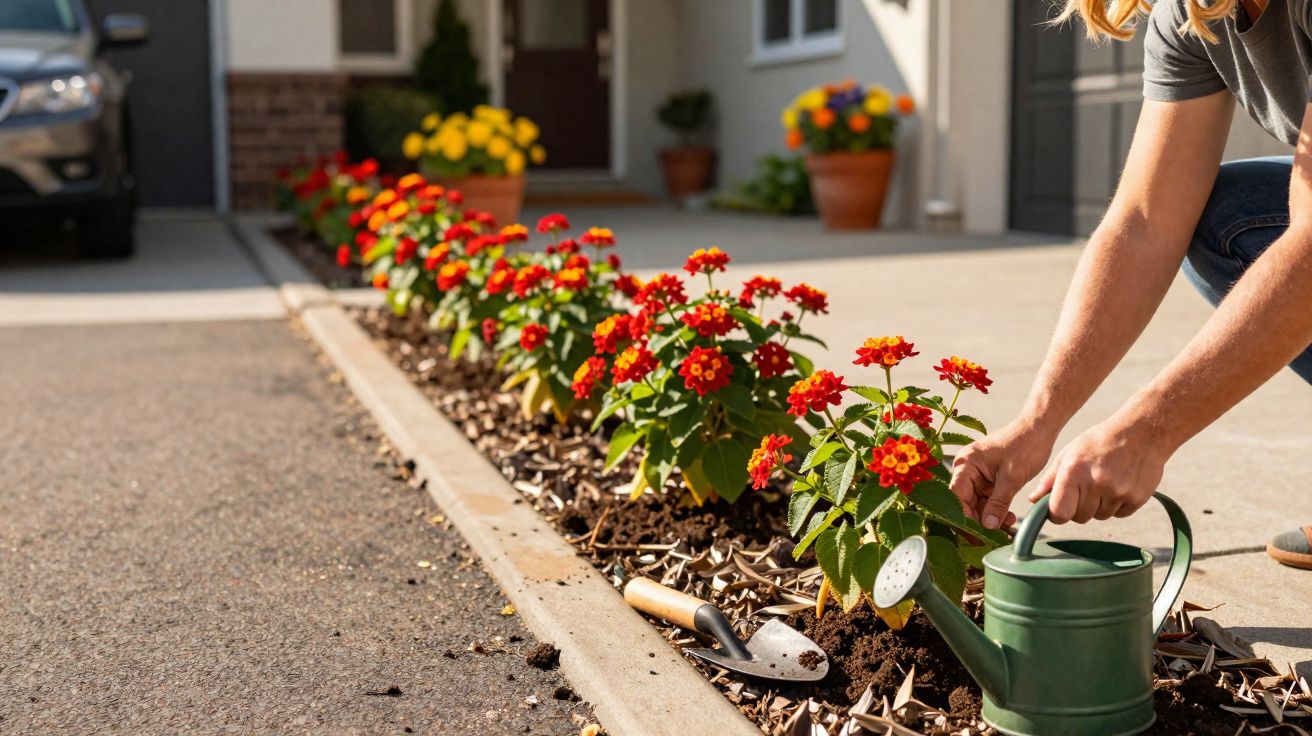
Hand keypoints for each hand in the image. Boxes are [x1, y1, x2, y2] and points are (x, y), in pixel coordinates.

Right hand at [949, 418, 1057, 528]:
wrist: (1039, 429)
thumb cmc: (1025, 445)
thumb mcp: (1011, 478)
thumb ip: (998, 504)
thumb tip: (987, 526)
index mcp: (966, 464)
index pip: (956, 497)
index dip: (965, 517)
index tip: (977, 536)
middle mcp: (966, 469)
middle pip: (964, 503)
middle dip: (979, 520)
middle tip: (996, 535)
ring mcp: (977, 474)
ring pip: (976, 504)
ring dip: (990, 517)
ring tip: (1008, 525)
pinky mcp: (988, 478)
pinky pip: (986, 499)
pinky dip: (996, 510)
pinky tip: (1008, 518)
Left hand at [1029, 418, 1170, 523]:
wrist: (1142, 432)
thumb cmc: (1100, 442)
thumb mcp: (1070, 453)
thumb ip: (1051, 479)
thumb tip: (1034, 500)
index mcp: (1074, 472)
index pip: (1059, 513)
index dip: (1057, 514)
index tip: (1059, 507)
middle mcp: (1096, 483)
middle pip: (1079, 518)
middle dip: (1078, 508)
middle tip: (1086, 487)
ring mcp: (1118, 492)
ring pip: (1100, 516)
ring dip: (1099, 505)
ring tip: (1104, 481)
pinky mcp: (1137, 498)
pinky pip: (1119, 514)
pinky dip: (1117, 505)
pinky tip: (1119, 484)